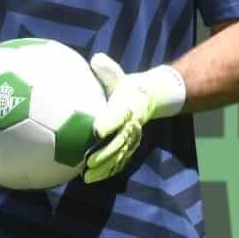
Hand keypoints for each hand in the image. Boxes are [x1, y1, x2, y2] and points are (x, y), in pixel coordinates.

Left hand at [85, 54, 185, 183]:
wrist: (150, 97)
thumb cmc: (128, 86)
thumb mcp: (119, 76)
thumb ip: (108, 70)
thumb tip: (96, 59)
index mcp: (126, 107)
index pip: (117, 115)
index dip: (108, 123)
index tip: (96, 131)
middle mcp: (131, 124)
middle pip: (119, 141)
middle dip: (105, 153)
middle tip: (89, 162)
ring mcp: (132, 137)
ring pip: (120, 155)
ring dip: (105, 167)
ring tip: (88, 177)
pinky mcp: (130, 145)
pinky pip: (121, 160)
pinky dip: (110, 170)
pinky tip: (95, 178)